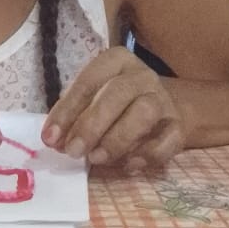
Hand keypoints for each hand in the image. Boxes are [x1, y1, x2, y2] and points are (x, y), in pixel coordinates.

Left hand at [41, 48, 183, 172]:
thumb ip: (72, 116)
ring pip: (144, 112)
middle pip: (117, 93)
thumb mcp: (92, 100)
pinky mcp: (177, 126)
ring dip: (117, 138)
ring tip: (97, 158)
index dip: (67, 110)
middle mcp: (141, 75)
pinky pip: (167, 139)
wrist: (161, 111)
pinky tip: (128, 166)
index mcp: (116, 61)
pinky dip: (147, 154)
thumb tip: (54, 139)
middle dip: (91, 124)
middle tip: (73, 151)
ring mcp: (162, 99)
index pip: (89, 80)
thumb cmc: (116, 104)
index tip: (51, 138)